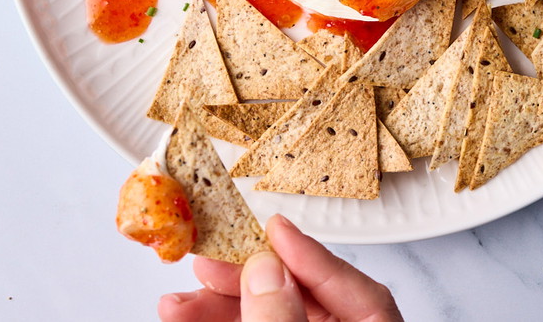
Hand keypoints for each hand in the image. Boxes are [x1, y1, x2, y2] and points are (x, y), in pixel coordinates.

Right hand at [158, 215, 401, 321]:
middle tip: (208, 262)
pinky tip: (187, 317)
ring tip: (177, 303)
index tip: (274, 228)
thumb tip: (264, 271)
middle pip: (306, 303)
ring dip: (220, 308)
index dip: (314, 258)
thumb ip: (281, 320)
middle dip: (250, 282)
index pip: (365, 296)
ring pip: (271, 321)